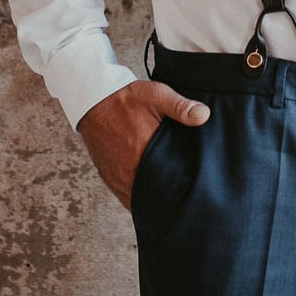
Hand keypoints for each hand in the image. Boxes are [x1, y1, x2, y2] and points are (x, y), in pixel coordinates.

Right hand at [76, 80, 209, 210]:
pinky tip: (149, 196)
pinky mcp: (109, 177)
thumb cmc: (125, 99)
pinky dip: (138, 199)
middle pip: (155, 196)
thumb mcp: (156, 95)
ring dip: (153, 199)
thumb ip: (180, 106)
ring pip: (140, 200)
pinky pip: (126, 198)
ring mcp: (118, 177)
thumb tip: (203, 115)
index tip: (192, 191)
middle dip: (169, 198)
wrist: (92, 101)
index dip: (182, 190)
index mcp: (145, 153)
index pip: (169, 183)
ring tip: (168, 199)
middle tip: (183, 197)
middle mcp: (130, 170)